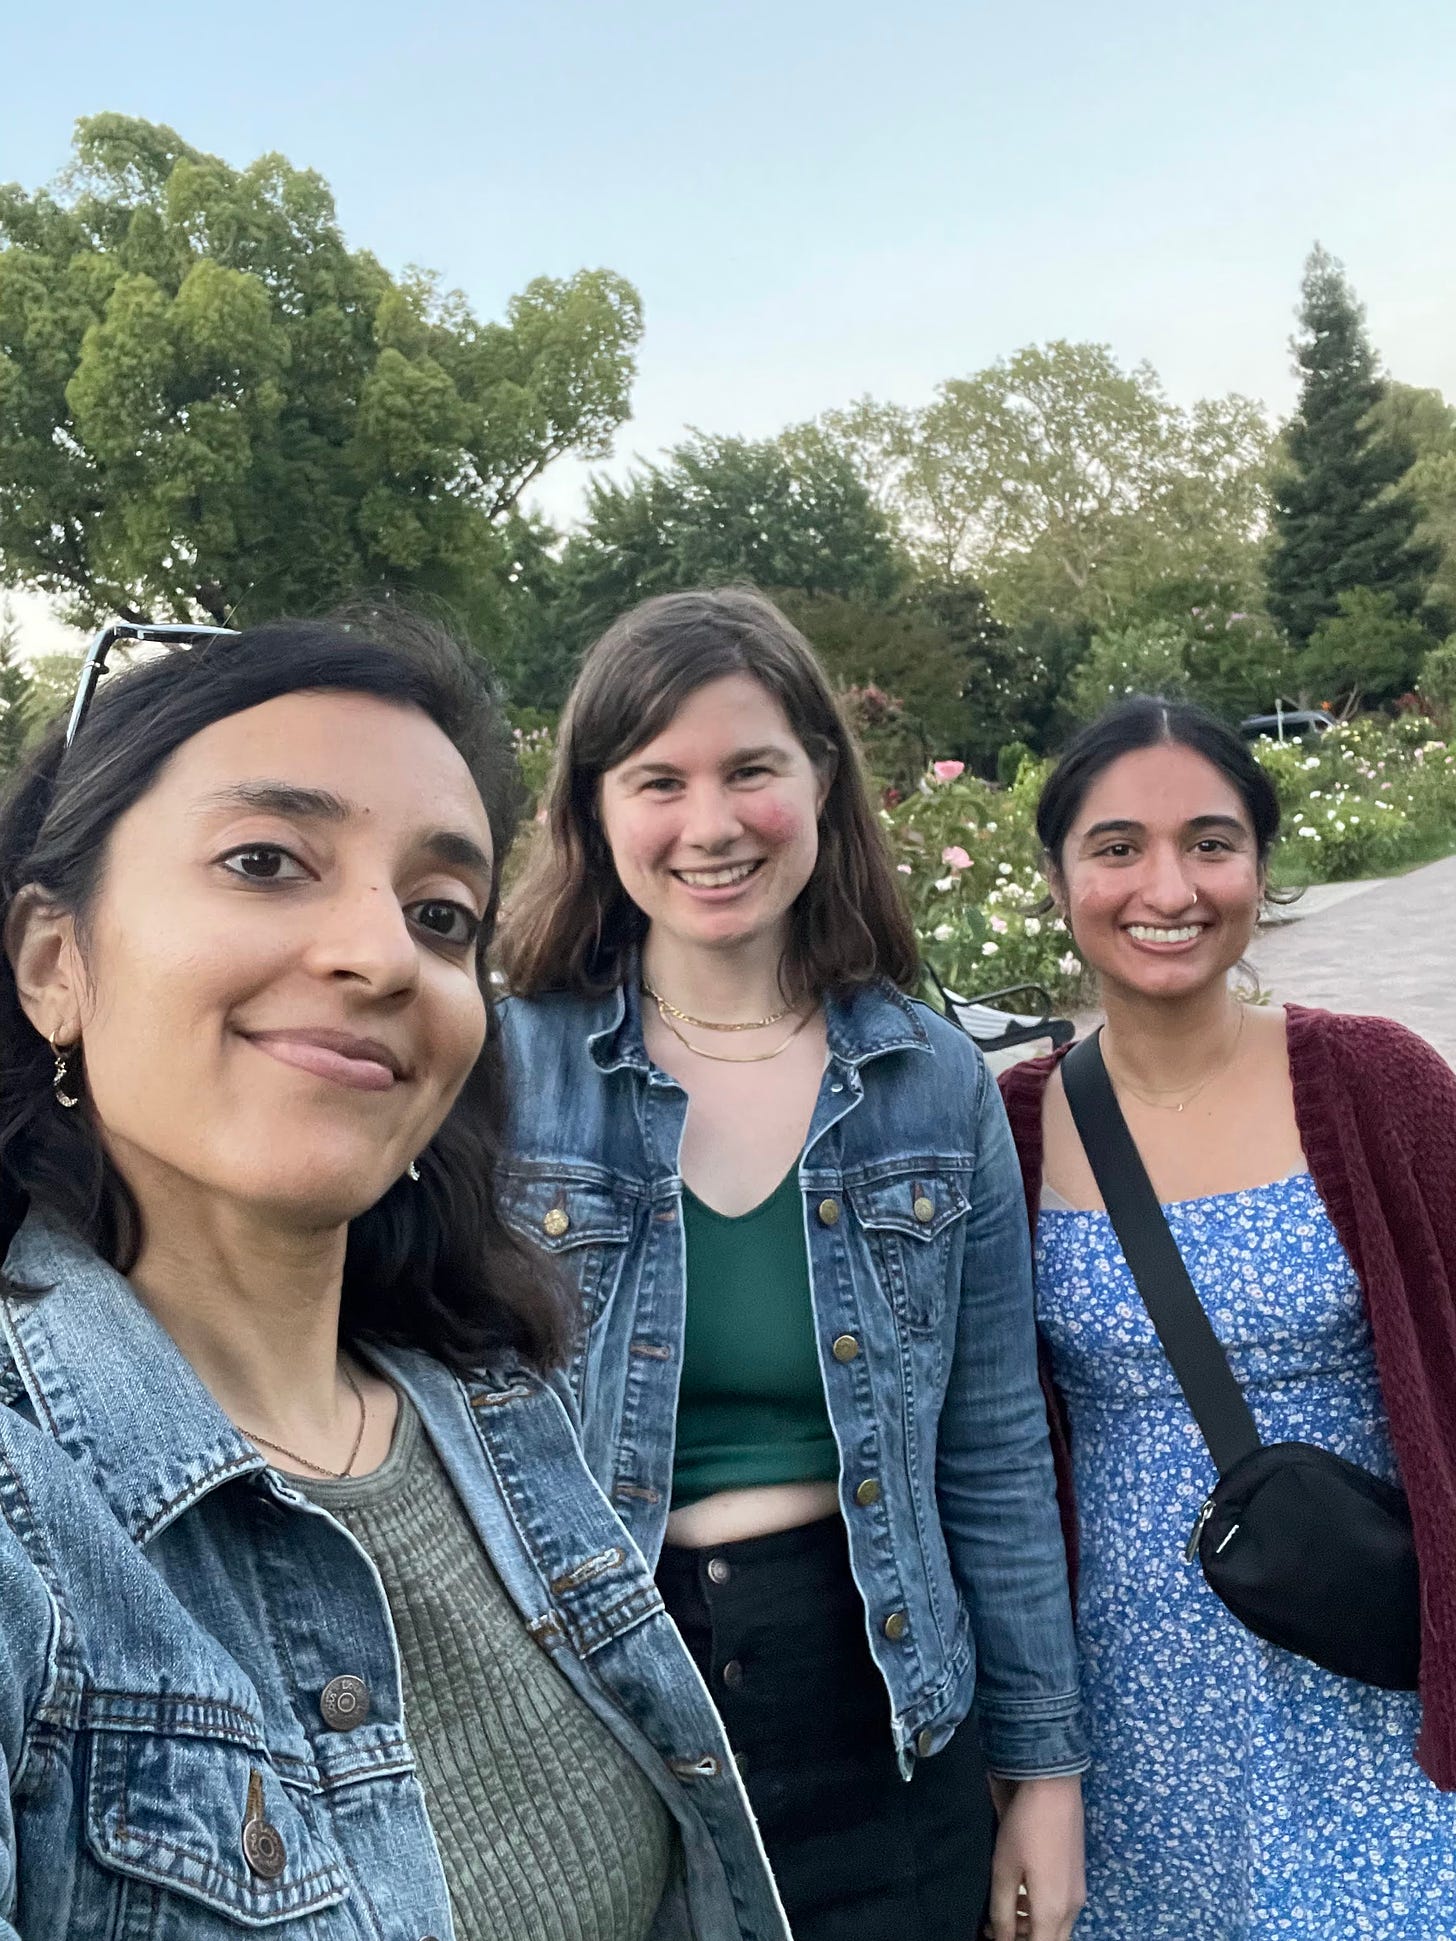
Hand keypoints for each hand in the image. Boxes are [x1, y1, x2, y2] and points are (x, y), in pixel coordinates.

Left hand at [984, 1773, 1084, 1940]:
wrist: (1054, 1788)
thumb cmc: (1024, 1829)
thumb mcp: (1004, 1870)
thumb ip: (1002, 1912)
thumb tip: (1000, 1939)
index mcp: (1053, 1912)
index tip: (994, 1938)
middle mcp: (1072, 1909)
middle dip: (1025, 1940)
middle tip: (996, 1929)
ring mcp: (1078, 1893)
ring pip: (1058, 1928)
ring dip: (1033, 1929)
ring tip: (1005, 1914)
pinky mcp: (1078, 1878)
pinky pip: (1063, 1910)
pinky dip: (1043, 1913)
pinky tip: (1023, 1896)